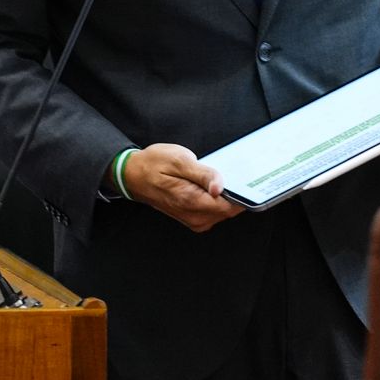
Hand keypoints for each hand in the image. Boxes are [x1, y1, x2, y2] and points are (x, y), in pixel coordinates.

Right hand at [121, 143, 243, 232]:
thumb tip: (220, 187)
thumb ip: (203, 174)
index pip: (230, 207)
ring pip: (223, 212)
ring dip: (225, 197)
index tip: (246, 179)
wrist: (133, 175)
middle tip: (230, 172)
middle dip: (234, 193)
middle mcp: (194, 216)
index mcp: (192, 201)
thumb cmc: (153, 164)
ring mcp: (194, 220)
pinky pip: (214, 212)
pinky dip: (217, 200)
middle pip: (229, 210)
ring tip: (216, 176)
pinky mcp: (193, 218)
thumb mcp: (179, 160)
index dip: (241, 193)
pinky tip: (210, 185)